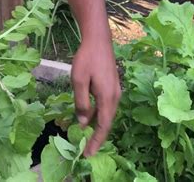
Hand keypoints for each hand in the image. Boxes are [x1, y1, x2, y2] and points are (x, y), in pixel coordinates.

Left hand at [71, 38, 120, 156]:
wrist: (98, 40)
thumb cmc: (87, 58)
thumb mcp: (78, 81)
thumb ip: (81, 103)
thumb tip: (83, 123)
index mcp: (107, 97)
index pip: (103, 126)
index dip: (96, 141)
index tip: (88, 154)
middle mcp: (115, 96)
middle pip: (107, 122)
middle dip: (97, 137)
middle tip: (87, 149)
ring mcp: (115, 91)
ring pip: (106, 114)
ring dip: (97, 126)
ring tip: (87, 136)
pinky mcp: (112, 86)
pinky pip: (106, 106)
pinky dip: (98, 115)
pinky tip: (89, 117)